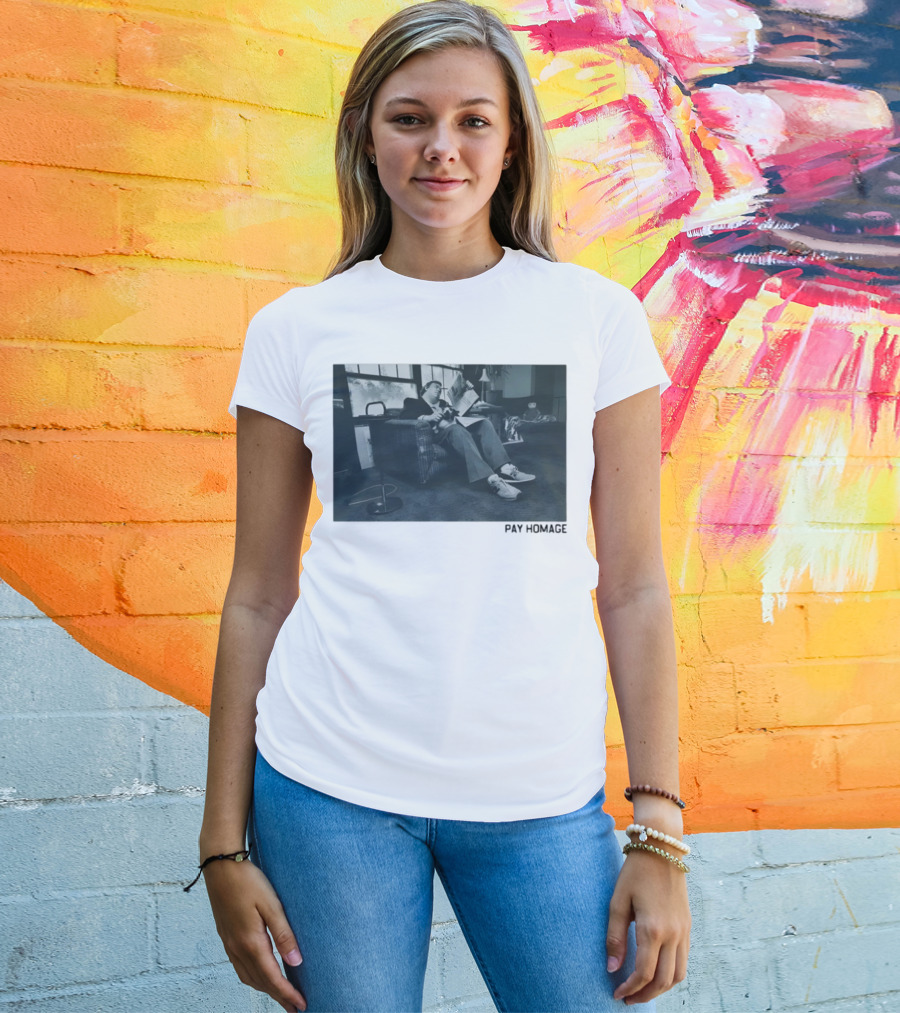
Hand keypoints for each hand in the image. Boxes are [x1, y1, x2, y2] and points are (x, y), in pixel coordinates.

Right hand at [204, 858, 306, 1012]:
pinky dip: (253, 977)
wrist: (220, 865)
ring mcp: (229, 943)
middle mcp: (237, 948)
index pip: (272, 978)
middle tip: (295, 1008)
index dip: (287, 994)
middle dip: (278, 997)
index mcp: (250, 942)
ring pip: (248, 977)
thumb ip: (284, 934)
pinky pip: (240, 967)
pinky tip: (260, 974)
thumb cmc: (248, 880)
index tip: (301, 1005)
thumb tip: (296, 962)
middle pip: (260, 982)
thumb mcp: (271, 904)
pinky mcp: (226, 936)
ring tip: (281, 995)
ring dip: (265, 989)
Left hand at [606, 848, 690, 1004]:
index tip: (617, 993)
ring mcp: (684, 931)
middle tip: (628, 998)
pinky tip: (656, 971)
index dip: (630, 989)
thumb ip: (614, 937)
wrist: (662, 849)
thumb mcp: (618, 902)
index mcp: (652, 929)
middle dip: (645, 995)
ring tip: (642, 990)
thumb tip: (612, 969)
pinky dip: (671, 974)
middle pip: (663, 981)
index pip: (643, 973)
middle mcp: (672, 934)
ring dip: (661, 988)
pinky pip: (684, 960)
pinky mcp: (688, 926)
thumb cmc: (635, 873)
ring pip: (678, 975)